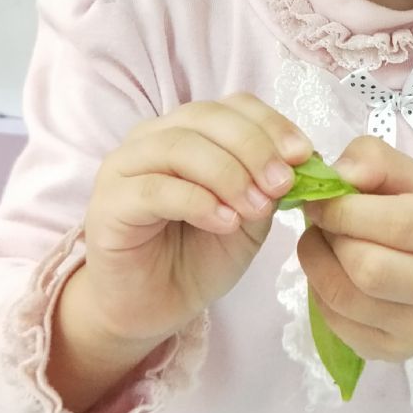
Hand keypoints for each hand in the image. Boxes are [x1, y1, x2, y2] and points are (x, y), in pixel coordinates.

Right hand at [81, 95, 312, 344]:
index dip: (270, 123)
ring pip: (179, 146)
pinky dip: (197, 201)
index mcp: (189, 131)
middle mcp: (152, 138)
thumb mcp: (248, 218)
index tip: (304, 155)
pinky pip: (154, 189)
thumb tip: (299, 162)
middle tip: (282, 183)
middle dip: (253, 147)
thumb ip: (266, 186)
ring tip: (255, 208)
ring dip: (228, 174)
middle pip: (206, 117)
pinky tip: (225, 222)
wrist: (152, 307)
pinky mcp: (108, 204)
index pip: (232, 105)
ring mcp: (124, 167)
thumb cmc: (198, 257)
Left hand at [298, 135, 412, 364]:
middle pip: (369, 269)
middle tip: (323, 221)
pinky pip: (337, 325)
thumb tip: (338, 173)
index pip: (398, 225)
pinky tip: (332, 272)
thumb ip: (376, 160)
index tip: (321, 198)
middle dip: (332, 239)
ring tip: (322, 242)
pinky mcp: (394, 353)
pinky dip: (320, 293)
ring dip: (317, 265)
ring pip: (346, 300)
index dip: (345, 210)